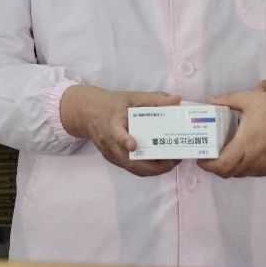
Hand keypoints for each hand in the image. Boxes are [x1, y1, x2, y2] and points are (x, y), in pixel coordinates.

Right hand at [59, 85, 181, 176]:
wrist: (88, 113)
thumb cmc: (113, 104)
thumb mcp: (132, 97)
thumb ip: (154, 99)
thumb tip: (176, 100)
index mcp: (112, 124)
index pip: (116, 134)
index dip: (124, 140)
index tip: (133, 145)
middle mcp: (110, 142)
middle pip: (129, 161)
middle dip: (153, 166)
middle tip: (173, 160)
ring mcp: (110, 153)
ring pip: (132, 168)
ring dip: (153, 169)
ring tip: (171, 162)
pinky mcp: (112, 159)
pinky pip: (131, 168)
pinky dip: (146, 168)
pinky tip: (160, 162)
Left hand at [198, 88, 265, 178]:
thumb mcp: (251, 99)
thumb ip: (229, 100)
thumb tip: (211, 101)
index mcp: (245, 145)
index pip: (221, 165)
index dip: (208, 165)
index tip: (200, 158)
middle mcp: (253, 161)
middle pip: (228, 173)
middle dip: (216, 168)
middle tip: (210, 157)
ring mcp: (265, 167)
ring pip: (241, 174)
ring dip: (231, 168)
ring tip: (227, 154)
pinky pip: (255, 172)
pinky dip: (246, 167)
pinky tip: (246, 155)